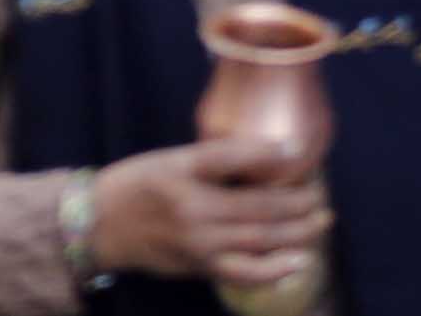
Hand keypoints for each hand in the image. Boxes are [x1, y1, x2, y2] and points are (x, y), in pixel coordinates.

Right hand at [83, 136, 327, 288]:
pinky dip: (275, 270)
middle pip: (257, 204)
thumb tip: (263, 162)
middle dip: (296, 201)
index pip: (229, 157)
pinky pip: (246, 272)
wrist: (100, 225)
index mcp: (180, 170)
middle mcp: (191, 206)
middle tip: (320, 196)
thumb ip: (210, 163)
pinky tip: (297, 262)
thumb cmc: (137, 186)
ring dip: (297, 232)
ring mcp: (199, 241)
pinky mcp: (201, 266)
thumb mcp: (167, 161)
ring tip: (320, 223)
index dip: (267, 151)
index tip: (298, 147)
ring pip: (260, 238)